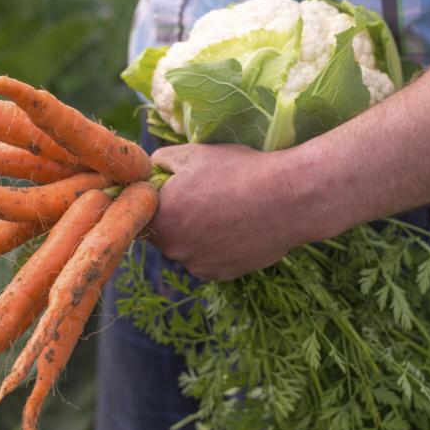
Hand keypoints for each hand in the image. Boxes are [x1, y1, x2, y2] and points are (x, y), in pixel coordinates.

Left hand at [148, 143, 298, 279]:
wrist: (287, 199)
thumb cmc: (237, 171)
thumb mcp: (191, 154)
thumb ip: (158, 161)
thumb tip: (148, 170)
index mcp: (160, 218)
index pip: (142, 212)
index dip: (157, 199)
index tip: (176, 189)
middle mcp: (173, 249)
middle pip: (165, 232)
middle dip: (178, 216)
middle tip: (205, 195)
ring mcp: (198, 265)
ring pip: (188, 247)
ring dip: (197, 234)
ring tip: (226, 210)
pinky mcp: (222, 275)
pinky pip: (209, 259)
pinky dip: (217, 247)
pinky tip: (236, 226)